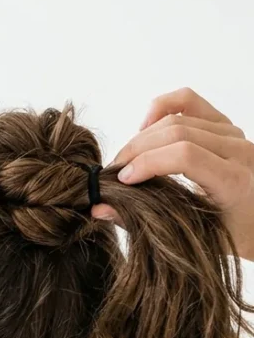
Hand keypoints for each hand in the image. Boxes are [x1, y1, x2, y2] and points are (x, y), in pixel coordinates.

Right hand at [92, 87, 253, 257]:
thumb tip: (99, 209)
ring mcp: (232, 134)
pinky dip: (161, 108)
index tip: (123, 179)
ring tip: (127, 158)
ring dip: (143, 136)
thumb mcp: (190, 236)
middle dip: (137, 149)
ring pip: (177, 117)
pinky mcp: (224, 124)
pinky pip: (187, 101)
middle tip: (116, 170)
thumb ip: (142, 220)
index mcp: (234, 180)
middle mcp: (238, 150)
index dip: (147, 163)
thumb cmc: (228, 235)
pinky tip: (145, 127)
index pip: (185, 155)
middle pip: (177, 132)